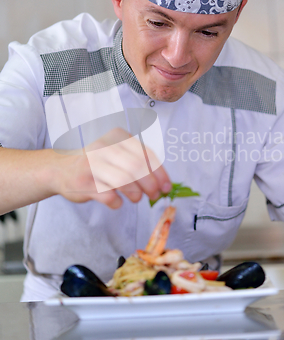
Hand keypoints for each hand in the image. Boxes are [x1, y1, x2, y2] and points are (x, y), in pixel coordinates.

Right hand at [53, 127, 170, 208]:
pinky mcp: (84, 183)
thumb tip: (163, 182)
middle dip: (150, 185)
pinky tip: (117, 201)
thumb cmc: (95, 162)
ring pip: (124, 181)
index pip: (144, 154)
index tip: (166, 186)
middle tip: (155, 195)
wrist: (60, 169)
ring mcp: (92, 165)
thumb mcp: (116, 153)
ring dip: (135, 194)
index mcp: (116, 137)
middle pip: (136, 168)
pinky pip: (109, 196)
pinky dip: (118, 202)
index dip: (159, 173)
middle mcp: (103, 147)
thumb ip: (138, 162)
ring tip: (136, 198)